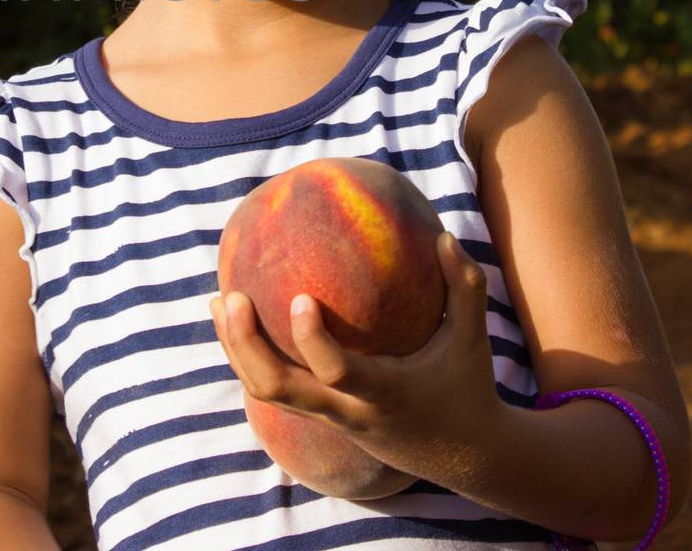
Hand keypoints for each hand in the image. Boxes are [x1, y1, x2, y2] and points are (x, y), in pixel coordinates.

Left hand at [210, 230, 504, 483]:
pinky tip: (239, 322)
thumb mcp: (473, 340)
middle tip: (230, 296)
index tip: (298, 297)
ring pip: (266, 393)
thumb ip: (463, 287)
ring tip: (219, 302)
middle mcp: (348, 411)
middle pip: (278, 389)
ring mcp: (330, 418)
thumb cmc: (467, 387)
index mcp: (383, 392)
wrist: (463, 457)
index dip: (311, 340)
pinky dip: (251, 358)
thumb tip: (443, 234)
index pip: (337, 373)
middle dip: (246, 345)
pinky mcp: (322, 419)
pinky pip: (275, 391)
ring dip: (237, 350)